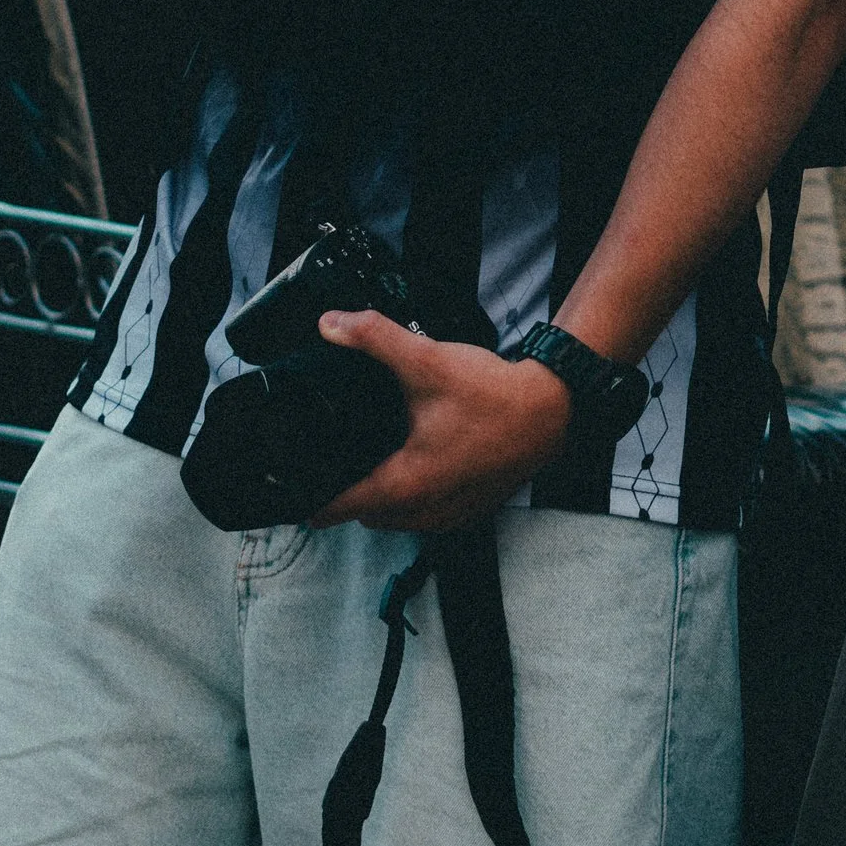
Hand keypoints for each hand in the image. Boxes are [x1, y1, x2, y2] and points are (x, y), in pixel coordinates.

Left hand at [310, 315, 573, 533]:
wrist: (551, 410)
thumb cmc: (494, 395)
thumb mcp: (427, 361)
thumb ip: (376, 339)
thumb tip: (332, 326)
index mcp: (405, 485)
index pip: (338, 509)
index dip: (311, 498)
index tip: (295, 488)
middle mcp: (425, 512)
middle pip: (364, 514)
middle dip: (349, 491)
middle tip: (338, 457)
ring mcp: (449, 516)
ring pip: (396, 519)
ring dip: (384, 497)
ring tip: (377, 458)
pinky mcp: (470, 511)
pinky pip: (426, 516)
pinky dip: (415, 499)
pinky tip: (419, 462)